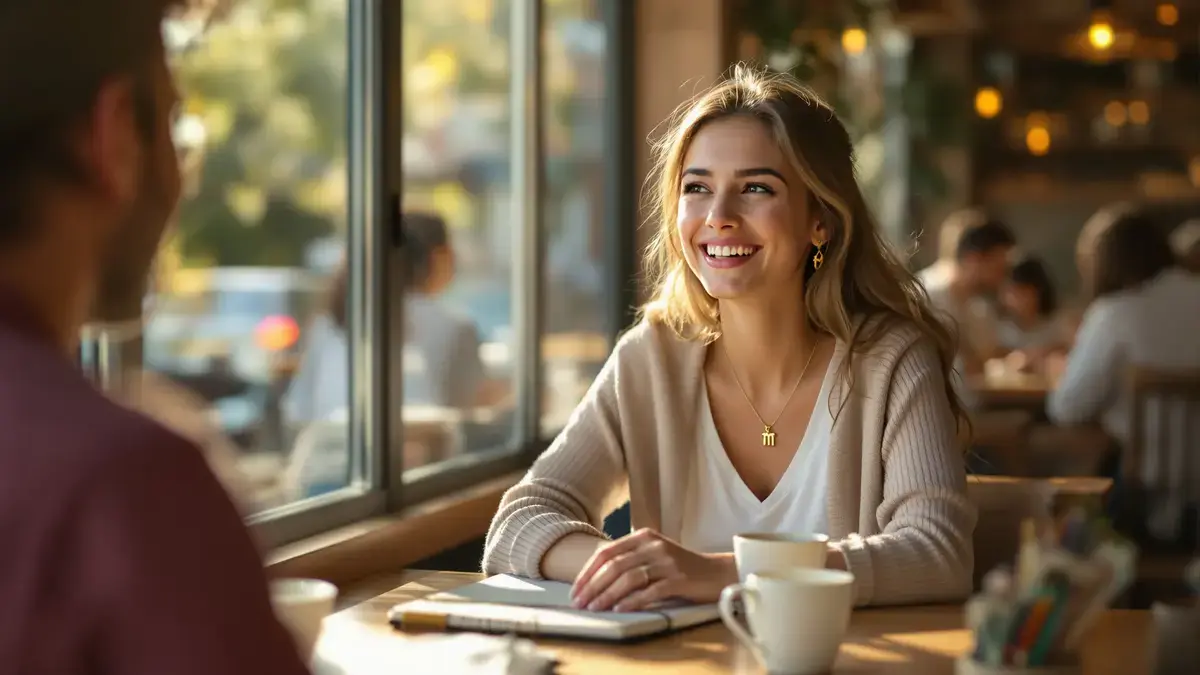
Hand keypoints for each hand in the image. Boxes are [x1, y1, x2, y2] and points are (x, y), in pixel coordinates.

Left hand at [569, 528, 734, 612]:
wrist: (716, 573)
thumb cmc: (680, 567)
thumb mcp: (653, 554)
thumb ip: (629, 559)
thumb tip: (594, 579)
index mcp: (643, 536)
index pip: (606, 552)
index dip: (588, 572)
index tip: (575, 590)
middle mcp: (653, 545)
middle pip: (614, 566)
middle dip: (593, 586)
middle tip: (580, 603)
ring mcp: (667, 562)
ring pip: (628, 578)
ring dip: (608, 595)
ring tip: (595, 609)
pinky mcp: (679, 579)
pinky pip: (650, 591)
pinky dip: (632, 601)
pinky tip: (620, 609)